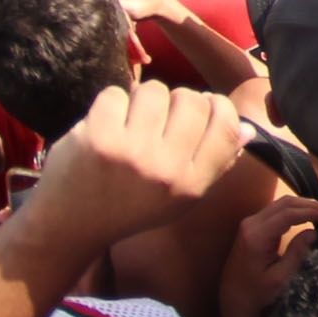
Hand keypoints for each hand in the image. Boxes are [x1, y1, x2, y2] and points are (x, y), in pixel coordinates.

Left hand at [26, 80, 251, 251]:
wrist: (69, 226)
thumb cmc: (130, 206)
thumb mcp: (180, 197)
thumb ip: (215, 163)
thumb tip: (248, 129)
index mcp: (191, 185)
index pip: (227, 126)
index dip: (218, 107)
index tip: (203, 107)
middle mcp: (166, 169)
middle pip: (192, 99)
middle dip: (176, 101)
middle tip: (158, 119)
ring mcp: (132, 152)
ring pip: (154, 90)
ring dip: (141, 100)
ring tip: (130, 122)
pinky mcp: (99, 136)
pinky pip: (118, 93)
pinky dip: (110, 104)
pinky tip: (104, 126)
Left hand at [218, 192, 317, 316]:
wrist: (233, 297)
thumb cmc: (257, 292)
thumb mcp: (280, 278)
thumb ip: (297, 252)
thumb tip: (313, 232)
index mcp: (257, 236)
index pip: (288, 214)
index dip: (310, 212)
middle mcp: (251, 224)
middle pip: (283, 204)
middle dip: (308, 205)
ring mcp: (249, 223)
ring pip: (279, 204)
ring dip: (301, 206)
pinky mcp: (251, 226)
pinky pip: (275, 211)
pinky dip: (292, 210)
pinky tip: (306, 215)